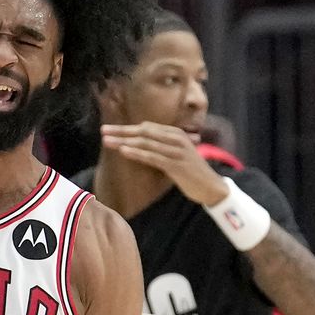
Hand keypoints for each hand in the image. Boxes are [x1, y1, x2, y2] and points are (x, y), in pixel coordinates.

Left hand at [101, 121, 228, 205]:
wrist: (211, 186)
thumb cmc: (191, 172)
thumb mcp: (176, 155)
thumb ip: (161, 148)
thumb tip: (140, 146)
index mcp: (175, 134)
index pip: (146, 127)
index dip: (127, 128)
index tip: (109, 129)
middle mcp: (176, 139)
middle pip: (143, 132)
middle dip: (122, 131)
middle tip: (103, 131)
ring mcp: (176, 151)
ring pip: (146, 143)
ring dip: (125, 141)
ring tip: (108, 141)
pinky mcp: (176, 164)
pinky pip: (153, 157)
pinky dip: (137, 153)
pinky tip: (124, 151)